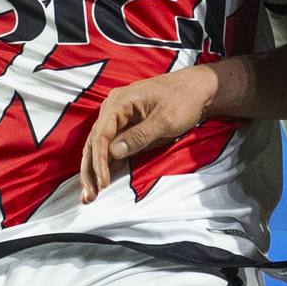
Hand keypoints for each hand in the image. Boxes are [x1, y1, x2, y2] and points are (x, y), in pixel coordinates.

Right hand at [81, 63, 221, 200]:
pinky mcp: (125, 125)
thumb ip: (139, 136)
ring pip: (98, 146)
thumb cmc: (184, 100)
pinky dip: (105, 164)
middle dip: (90, 171)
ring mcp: (117, 116)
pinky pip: (110, 146)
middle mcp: (113, 107)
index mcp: (119, 102)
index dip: (99, 161)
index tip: (103, 183)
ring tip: (89, 195)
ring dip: (93, 171)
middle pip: (94, 142)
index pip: (101, 135)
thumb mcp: (165, 120)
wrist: (198, 88)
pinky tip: (99, 182)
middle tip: (88, 197)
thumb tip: (113, 153)